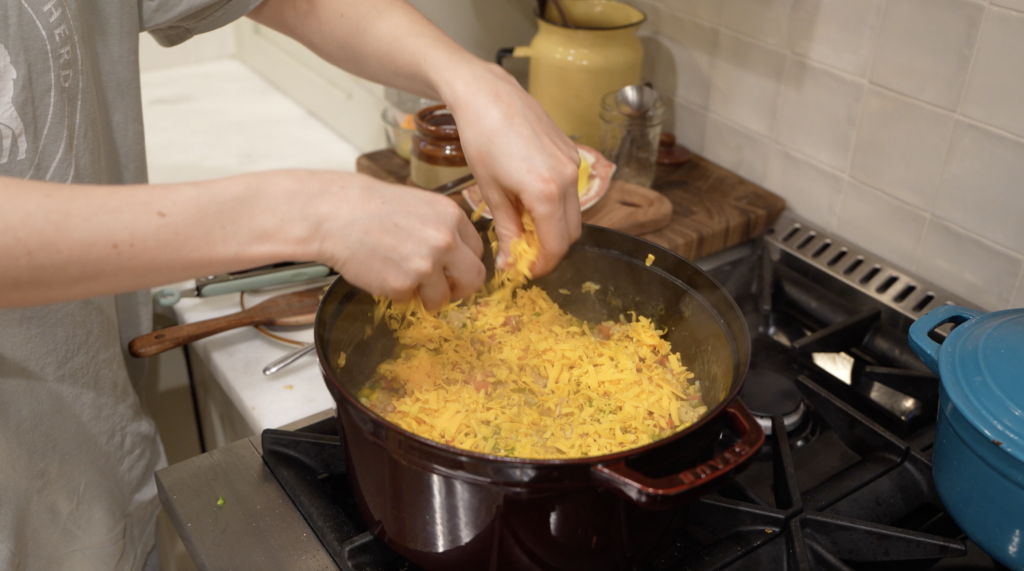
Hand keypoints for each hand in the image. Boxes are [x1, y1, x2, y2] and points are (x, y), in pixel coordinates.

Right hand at [309, 172, 484, 310]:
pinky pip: (410, 300)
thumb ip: (444, 228)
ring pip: (442, 297)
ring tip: (404, 280)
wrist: (337, 214)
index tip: (454, 269)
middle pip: (474, 278)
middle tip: (445, 289)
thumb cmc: (374, 207)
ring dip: (427, 296)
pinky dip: (397, 293)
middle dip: (460, 288)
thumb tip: (459, 256)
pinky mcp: (403, 285)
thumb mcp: (421, 205)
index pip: (478, 250)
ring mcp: (426, 265)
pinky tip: (383, 273)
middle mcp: (446, 240)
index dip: (465, 263)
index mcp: (452, 216)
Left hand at [442, 63, 581, 275]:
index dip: (541, 264)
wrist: (488, 94)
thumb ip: (506, 230)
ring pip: (574, 213)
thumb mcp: (491, 191)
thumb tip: (509, 262)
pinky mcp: (572, 153)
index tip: (524, 270)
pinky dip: (556, 204)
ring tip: (523, 224)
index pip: (556, 245)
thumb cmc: (481, 139)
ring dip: (553, 226)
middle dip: (550, 248)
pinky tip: (529, 199)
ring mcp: (574, 164)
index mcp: (546, 192)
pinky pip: (571, 191)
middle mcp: (568, 179)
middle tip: (523, 251)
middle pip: (571, 233)